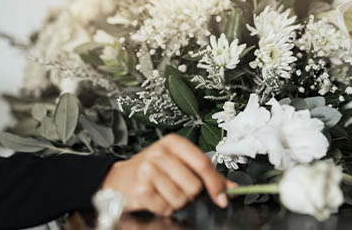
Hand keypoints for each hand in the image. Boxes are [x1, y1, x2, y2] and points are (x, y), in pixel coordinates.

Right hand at [98, 133, 237, 216]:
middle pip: (194, 185)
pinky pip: (166, 208)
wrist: (120, 179)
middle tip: (178, 188)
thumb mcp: (178, 163)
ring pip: (181, 198)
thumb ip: (207, 174)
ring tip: (165, 192)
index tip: (221, 198)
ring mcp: (148, 171)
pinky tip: (156, 198)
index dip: (215, 184)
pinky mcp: (141, 189)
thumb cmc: (152, 169)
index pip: (203, 163)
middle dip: (190, 194)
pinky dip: (164, 208)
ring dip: (176, 202)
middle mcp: (159, 153)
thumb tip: (231, 188)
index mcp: (173, 143)